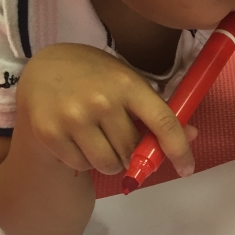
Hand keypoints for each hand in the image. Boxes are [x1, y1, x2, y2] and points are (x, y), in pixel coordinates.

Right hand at [16, 43, 197, 175]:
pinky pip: (82, 165)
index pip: (163, 122)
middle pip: (133, 150)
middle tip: (123, 140)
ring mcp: (73, 118)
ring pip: (109, 164)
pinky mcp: (50, 133)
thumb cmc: (95, 76)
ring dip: (111, 161)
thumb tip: (191, 135)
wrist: (43, 66)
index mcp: (127, 84)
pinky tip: (78, 139)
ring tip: (100, 139)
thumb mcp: (128, 82)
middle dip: (135, 154)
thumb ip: (157, 109)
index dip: (179, 149)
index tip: (186, 168)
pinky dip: (85, 161)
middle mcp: (101, 101)